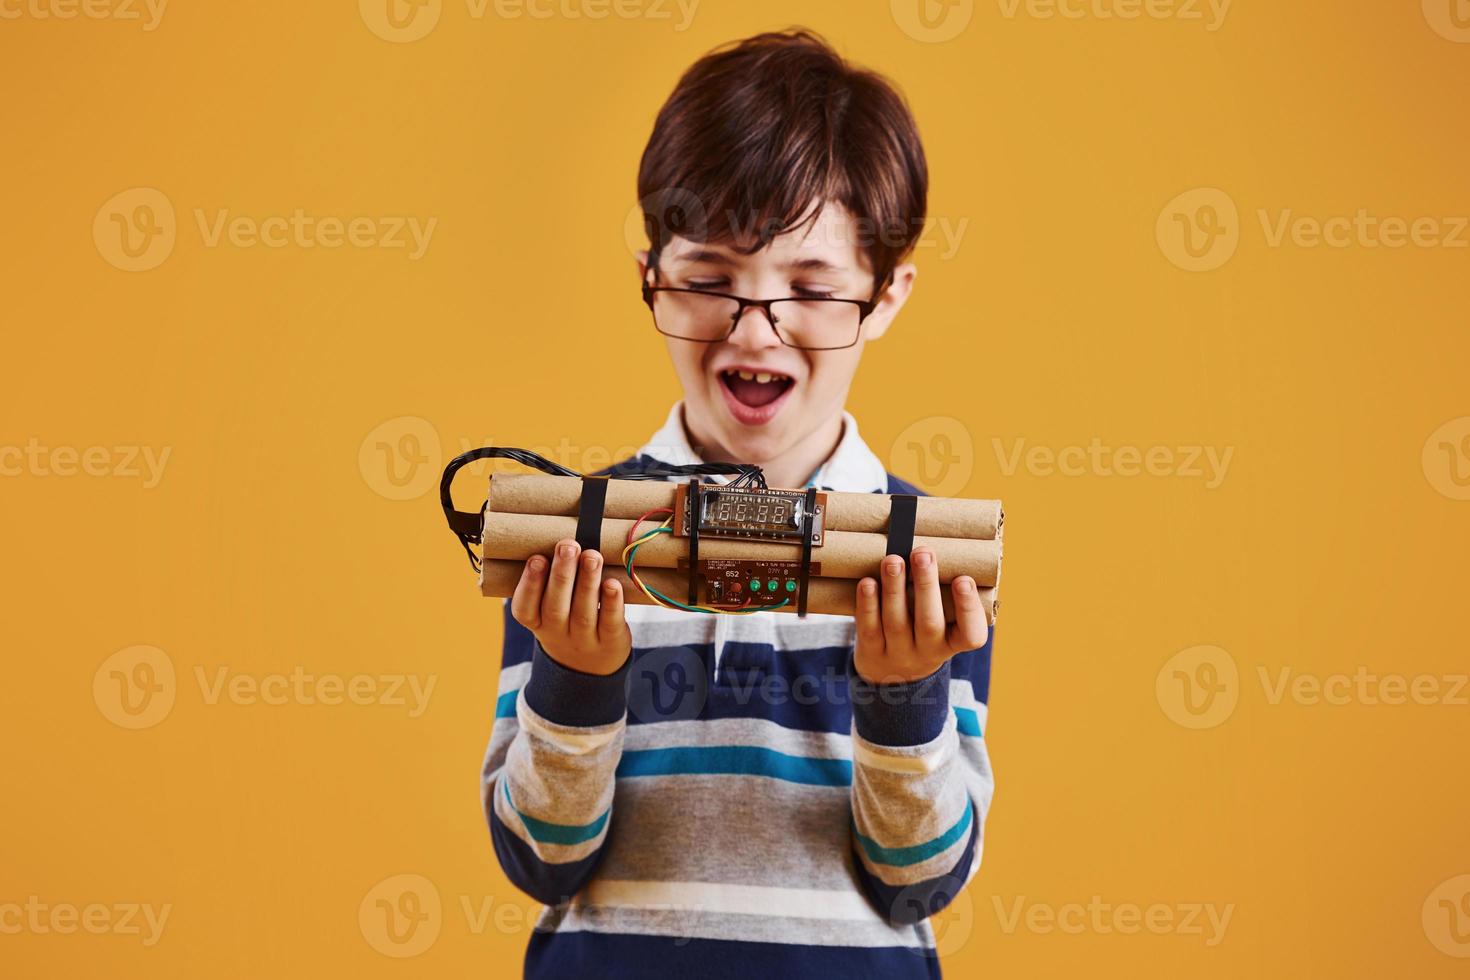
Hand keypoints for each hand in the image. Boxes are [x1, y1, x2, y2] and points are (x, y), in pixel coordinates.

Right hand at [510, 538, 630, 675]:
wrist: (590, 668)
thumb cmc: (568, 622)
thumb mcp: (550, 609)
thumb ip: (552, 582)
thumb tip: (564, 541)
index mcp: (536, 622)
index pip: (525, 608)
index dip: (529, 584)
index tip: (536, 558)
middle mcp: (557, 633)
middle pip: (555, 606)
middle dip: (561, 574)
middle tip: (568, 545)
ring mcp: (584, 640)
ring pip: (584, 612)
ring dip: (587, 581)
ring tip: (592, 555)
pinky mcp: (610, 642)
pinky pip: (610, 622)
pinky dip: (612, 602)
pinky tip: (613, 583)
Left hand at [853, 546, 988, 684]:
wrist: (892, 679)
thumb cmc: (921, 635)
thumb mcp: (940, 625)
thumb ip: (939, 595)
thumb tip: (927, 550)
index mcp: (952, 643)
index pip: (970, 635)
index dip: (968, 608)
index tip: (964, 579)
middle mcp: (928, 652)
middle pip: (929, 622)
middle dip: (926, 585)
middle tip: (923, 553)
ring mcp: (898, 654)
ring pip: (896, 623)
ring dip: (894, 588)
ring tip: (893, 560)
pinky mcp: (872, 652)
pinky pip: (869, 629)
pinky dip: (867, 604)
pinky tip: (868, 582)